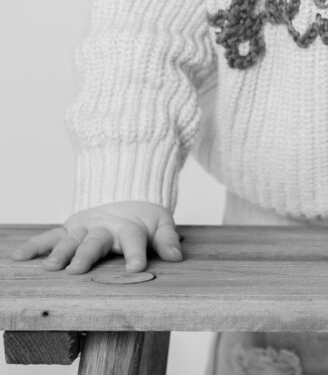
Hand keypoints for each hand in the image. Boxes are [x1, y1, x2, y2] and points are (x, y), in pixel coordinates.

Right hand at [10, 201, 182, 274]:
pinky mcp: (70, 228)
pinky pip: (51, 236)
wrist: (126, 190)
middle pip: (96, 242)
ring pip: (71, 239)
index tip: (136, 268)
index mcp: (130, 228)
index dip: (136, 253)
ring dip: (60, 252)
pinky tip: (19, 256)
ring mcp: (85, 227)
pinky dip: (35, 245)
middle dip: (86, 254)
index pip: (135, 241)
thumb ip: (167, 239)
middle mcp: (105, 227)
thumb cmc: (144, 217)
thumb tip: (177, 256)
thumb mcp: (161, 223)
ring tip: (50, 267)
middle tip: (77, 269)